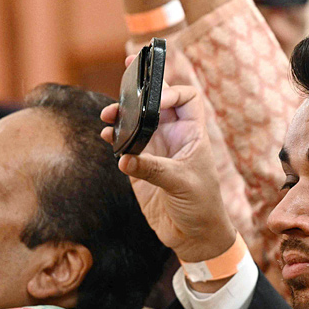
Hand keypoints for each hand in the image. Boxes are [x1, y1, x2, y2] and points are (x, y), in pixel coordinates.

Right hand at [99, 81, 237, 267]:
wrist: (192, 236)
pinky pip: (124, 145)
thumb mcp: (181, 184)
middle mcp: (173, 137)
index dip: (172, 91)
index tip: (155, 100)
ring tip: (108, 115)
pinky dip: (114, 137)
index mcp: (192, 134)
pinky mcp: (139, 166)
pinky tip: (107, 136)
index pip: (187, 98)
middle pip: (157, 102)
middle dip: (141, 88)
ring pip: (137, 121)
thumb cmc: (201, 207)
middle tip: (125, 73)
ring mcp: (155, 150)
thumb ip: (153, 169)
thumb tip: (125, 158)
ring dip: (122, 114)